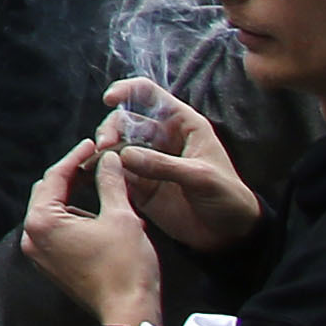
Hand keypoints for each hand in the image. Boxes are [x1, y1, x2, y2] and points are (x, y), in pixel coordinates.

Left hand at [19, 136, 166, 325]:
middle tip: (95, 162)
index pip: (55, 177)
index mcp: (42, 221)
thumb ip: (110, 183)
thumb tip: (108, 159)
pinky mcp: (52, 266)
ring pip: (54, 213)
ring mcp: (39, 254)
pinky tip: (103, 218)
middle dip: (72, 176)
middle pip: (49, 193)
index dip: (76, 157)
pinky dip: (77, 220)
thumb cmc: (125, 267)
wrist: (129, 316)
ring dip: (77, 199)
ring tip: (107, 191)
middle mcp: (31, 236)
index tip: (93, 145)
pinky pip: (59, 232)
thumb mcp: (121, 217)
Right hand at [97, 79, 260, 256]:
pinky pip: (115, 173)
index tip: (109, 99)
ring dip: (103, 151)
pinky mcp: (140, 185)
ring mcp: (148, 161)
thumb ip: (164, 165)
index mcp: (182, 125)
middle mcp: (161, 138)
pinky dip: (102, 172)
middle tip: (105, 147)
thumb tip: (125, 155)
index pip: (150, 95)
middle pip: (125, 120)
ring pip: (116, 146)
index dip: (128, 90)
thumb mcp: (201, 177)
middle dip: (110, 129)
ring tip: (97, 164)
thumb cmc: (228, 197)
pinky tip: (94, 176)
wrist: (231, 235)